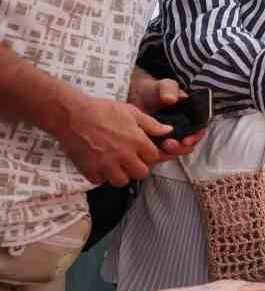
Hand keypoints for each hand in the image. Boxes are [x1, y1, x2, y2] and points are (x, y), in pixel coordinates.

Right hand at [51, 93, 168, 186]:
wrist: (71, 115)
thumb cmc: (101, 110)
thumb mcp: (131, 112)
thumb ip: (151, 124)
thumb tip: (167, 130)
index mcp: (137, 141)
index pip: (153, 157)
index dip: (148, 154)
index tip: (141, 151)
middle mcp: (124, 155)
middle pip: (141, 173)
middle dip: (137, 167)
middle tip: (128, 159)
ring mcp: (107, 165)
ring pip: (122, 181)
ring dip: (120, 174)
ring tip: (114, 163)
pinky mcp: (90, 170)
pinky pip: (100, 181)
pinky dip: (100, 175)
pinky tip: (98, 164)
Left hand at [126, 74, 204, 159]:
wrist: (137, 96)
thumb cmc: (156, 90)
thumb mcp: (164, 86)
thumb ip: (169, 89)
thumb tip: (171, 100)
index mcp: (192, 117)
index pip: (199, 130)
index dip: (195, 137)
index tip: (186, 139)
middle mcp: (184, 129)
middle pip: (188, 144)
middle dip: (180, 147)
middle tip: (168, 144)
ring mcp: (171, 137)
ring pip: (175, 151)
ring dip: (169, 152)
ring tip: (159, 146)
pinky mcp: (157, 143)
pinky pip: (161, 153)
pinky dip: (157, 153)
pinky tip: (149, 148)